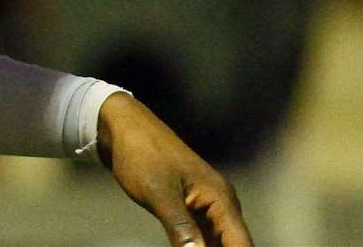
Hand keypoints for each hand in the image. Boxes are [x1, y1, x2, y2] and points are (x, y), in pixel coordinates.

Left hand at [97, 92, 250, 246]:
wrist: (121, 127)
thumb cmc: (141, 154)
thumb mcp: (160, 195)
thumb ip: (182, 229)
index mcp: (222, 199)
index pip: (241, 244)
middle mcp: (221, 203)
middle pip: (233, 245)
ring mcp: (206, 205)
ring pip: (218, 241)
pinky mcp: (190, 206)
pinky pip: (202, 235)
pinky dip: (198, 246)